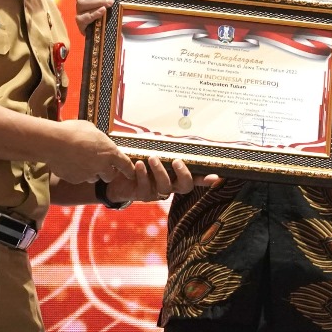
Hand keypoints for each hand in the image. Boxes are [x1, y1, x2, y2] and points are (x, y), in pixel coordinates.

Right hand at [47, 120, 135, 184]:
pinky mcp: (76, 180)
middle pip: (110, 176)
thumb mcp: (91, 129)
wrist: (54, 142)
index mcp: (110, 152)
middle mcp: (102, 166)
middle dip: (106, 173)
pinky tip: (69, 162)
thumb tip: (97, 139)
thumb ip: (98, 138)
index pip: (125, 165)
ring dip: (91, 173)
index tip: (131, 174)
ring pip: (93, 178)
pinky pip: (79, 178)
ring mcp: (89, 174)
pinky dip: (76, 173)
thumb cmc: (73, 131)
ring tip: (81, 161)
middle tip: (100, 166)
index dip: (129, 170)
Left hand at [104, 157, 222, 203]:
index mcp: (174, 177)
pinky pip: (146, 187)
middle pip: (185, 187)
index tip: (216, 176)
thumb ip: (159, 148)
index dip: (205, 179)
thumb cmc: (137, 162)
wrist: (115, 178)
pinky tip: (137, 164)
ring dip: (160, 171)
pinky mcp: (142, 196)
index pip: (194, 178)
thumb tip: (165, 135)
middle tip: (176, 161)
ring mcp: (156, 193)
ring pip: (165, 187)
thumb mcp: (149, 154)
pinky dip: (142, 174)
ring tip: (152, 158)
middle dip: (183, 174)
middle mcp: (169, 186)